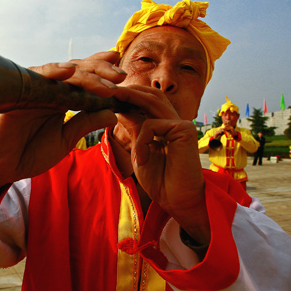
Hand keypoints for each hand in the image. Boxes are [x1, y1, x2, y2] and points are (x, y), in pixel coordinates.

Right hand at [0, 51, 126, 196]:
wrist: (3, 168)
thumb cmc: (32, 153)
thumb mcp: (67, 140)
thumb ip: (86, 123)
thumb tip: (113, 112)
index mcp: (62, 97)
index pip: (85, 79)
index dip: (103, 73)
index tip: (124, 74)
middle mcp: (50, 88)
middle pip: (78, 71)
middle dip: (101, 71)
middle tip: (121, 76)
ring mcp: (36, 88)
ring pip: (64, 72)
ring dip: (87, 75)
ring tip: (107, 82)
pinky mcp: (20, 92)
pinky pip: (37, 78)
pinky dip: (53, 72)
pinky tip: (69, 71)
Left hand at [115, 86, 208, 244]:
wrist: (177, 201)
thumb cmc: (161, 182)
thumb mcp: (139, 151)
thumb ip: (133, 129)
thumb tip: (120, 109)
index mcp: (165, 125)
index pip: (147, 102)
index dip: (128, 97)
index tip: (106, 96)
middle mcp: (174, 121)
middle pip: (152, 94)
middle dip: (129, 89)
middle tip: (107, 89)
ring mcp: (181, 123)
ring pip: (152, 102)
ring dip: (130, 98)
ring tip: (112, 98)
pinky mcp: (184, 129)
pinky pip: (152, 124)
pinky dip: (140, 140)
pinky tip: (141, 159)